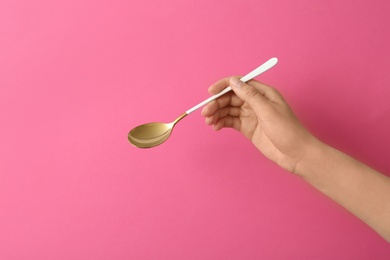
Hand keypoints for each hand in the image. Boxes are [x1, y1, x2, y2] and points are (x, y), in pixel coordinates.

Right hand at [201, 77, 317, 172]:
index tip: (210, 92)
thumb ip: (250, 96)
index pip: (239, 83)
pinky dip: (222, 123)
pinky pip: (231, 121)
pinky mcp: (247, 128)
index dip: (223, 86)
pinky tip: (216, 127)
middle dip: (217, 103)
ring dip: (217, 114)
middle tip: (205, 112)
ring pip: (229, 110)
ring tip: (209, 122)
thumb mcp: (268, 111)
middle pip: (231, 97)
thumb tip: (233, 81)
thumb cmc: (288, 130)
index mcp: (263, 93)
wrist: (296, 154)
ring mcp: (251, 115)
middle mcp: (255, 102)